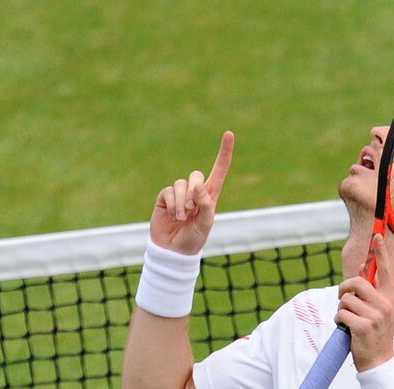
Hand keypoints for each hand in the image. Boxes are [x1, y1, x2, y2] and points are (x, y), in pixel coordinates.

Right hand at [150, 131, 234, 254]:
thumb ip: (205, 204)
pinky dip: (172, 204)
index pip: (220, 170)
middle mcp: (196, 191)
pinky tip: (172, 216)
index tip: (228, 133)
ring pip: (181, 184)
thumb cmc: (194, 239)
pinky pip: (168, 191)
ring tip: (182, 218)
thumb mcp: (205, 224)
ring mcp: (179, 194)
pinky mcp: (165, 197)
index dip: (224, 152)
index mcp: (211, 196)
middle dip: (194, 191)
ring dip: (182, 202)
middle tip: (192, 210)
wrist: (173, 250)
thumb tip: (199, 184)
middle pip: (196, 175)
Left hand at [335, 234, 393, 370]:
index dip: (380, 252)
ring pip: (345, 299)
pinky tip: (347, 329)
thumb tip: (362, 267)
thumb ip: (372, 289)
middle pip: (356, 282)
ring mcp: (375, 316)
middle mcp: (385, 304)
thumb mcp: (378, 309)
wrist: (379, 361)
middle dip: (344, 289)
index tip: (377, 235)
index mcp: (390, 297)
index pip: (385, 270)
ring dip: (341, 309)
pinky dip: (339, 321)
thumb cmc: (375, 332)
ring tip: (349, 320)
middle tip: (344, 299)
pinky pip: (341, 313)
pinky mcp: (362, 326)